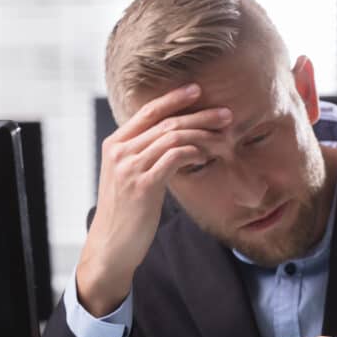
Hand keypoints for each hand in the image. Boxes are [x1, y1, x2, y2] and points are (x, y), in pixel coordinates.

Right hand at [76, 83, 231, 315]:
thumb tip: (176, 144)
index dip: (173, 98)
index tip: (198, 90)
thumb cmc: (126, 213)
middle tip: (225, 114)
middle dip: (199, 115)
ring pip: (172, 137)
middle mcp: (120, 151)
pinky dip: (194, 152)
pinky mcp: (142, 185)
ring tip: (224, 136)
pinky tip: (206, 155)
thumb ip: (145, 157)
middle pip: (165, 122)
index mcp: (115, 145)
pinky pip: (173, 158)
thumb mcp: (130, 178)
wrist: (111, 246)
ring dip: (203, 134)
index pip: (147, 111)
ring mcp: (129, 168)